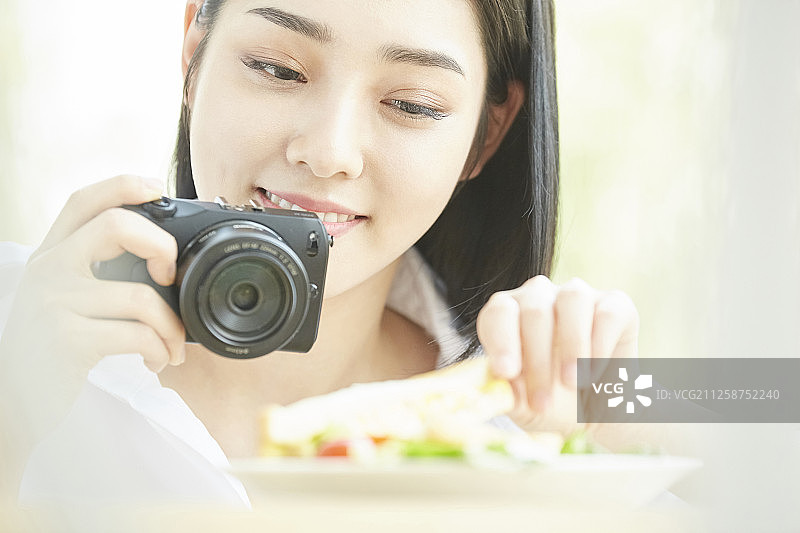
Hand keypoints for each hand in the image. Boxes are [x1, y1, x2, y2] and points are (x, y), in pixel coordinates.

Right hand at [0, 175, 187, 491]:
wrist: (15, 407)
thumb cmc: (52, 351)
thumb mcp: (63, 300)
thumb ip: (96, 273)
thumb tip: (162, 260)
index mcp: (49, 255)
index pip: (83, 201)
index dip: (124, 186)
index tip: (157, 189)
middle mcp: (47, 271)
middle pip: (116, 226)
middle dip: (161, 246)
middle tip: (171, 275)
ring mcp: (53, 304)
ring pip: (140, 296)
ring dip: (172, 326)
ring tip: (172, 345)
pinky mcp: (66, 341)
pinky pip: (137, 335)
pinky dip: (160, 349)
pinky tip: (157, 360)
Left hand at [476, 276, 638, 428]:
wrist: (596, 414)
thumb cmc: (550, 402)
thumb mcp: (522, 404)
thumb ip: (505, 393)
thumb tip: (491, 389)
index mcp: (507, 314)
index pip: (498, 313)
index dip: (501, 341)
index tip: (506, 373)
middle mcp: (539, 296)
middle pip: (534, 310)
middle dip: (538, 360)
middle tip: (543, 401)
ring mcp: (577, 295)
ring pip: (572, 299)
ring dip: (572, 345)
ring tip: (573, 383)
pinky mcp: (616, 304)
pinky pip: (608, 313)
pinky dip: (602, 345)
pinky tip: (597, 373)